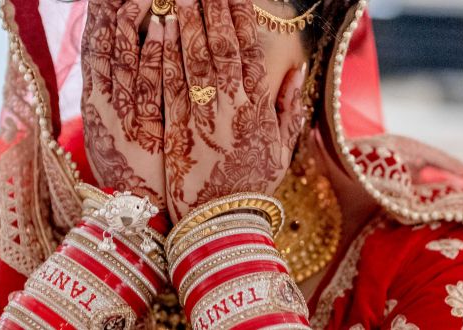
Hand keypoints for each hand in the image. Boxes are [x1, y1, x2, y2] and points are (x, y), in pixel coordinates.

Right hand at [81, 0, 167, 207]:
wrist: (135, 213)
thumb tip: (115, 67)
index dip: (98, 18)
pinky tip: (165, 25)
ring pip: (125, 56)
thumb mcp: (109, 132)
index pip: (93, 48)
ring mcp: (124, 112)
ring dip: (134, 19)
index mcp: (94, 102)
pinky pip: (150, 82)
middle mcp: (104, 102)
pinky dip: (155, 52)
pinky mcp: (150, 125)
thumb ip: (111, 97)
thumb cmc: (127, 173)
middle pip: (104, 43)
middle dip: (111, 9)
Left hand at [162, 0, 305, 219]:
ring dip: (190, 19)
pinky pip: (172, 83)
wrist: (222, 225)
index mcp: (259, 108)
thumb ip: (289, 110)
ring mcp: (203, 116)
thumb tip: (298, 71)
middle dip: (214, 7)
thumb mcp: (281, 151)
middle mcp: (232, 106)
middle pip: (222, 45)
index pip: (250, 50)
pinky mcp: (177, 128)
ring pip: (197, 58)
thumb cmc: (252, 188)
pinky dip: (169, 53)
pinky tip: (164, 26)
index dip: (241, 17)